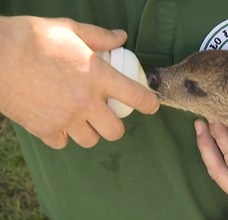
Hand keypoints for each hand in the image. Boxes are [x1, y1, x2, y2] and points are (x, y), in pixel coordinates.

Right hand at [0, 16, 158, 147]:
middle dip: (115, 125)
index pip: (135, 96)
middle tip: (108, 114)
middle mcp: (86, 102)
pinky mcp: (44, 129)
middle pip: (115, 131)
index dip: (149, 104)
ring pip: (91, 140)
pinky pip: (63, 143)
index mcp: (97, 76)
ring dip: (91, 131)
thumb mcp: (69, 29)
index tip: (152, 106)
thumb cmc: (31, 38)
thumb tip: (121, 37)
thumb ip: (99, 36)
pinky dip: (63, 135)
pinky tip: (58, 121)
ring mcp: (65, 119)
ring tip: (82, 118)